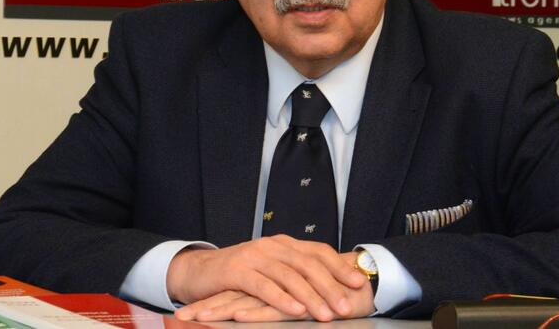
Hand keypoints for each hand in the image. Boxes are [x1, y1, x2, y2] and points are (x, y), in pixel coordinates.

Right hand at [169, 236, 367, 321]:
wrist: (200, 271)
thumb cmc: (240, 274)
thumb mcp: (272, 270)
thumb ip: (296, 274)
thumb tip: (331, 286)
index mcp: (284, 244)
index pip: (318, 251)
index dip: (339, 266)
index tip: (358, 282)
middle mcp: (272, 245)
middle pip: (308, 264)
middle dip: (330, 286)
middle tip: (347, 306)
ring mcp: (255, 256)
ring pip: (290, 276)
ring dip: (311, 297)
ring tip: (327, 314)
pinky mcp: (238, 271)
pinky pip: (264, 286)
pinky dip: (282, 299)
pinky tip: (296, 310)